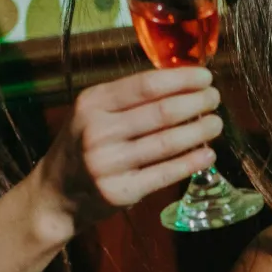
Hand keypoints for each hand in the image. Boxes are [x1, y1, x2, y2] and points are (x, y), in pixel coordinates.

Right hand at [30, 66, 221, 237]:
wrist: (56, 194)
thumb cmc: (82, 145)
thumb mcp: (93, 112)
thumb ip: (128, 98)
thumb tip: (181, 82)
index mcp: (93, 103)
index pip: (146, 85)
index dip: (182, 79)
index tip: (205, 77)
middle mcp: (97, 131)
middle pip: (161, 112)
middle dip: (196, 103)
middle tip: (214, 99)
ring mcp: (108, 164)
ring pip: (167, 143)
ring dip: (199, 131)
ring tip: (215, 124)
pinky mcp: (119, 192)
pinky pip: (165, 174)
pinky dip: (191, 162)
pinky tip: (207, 155)